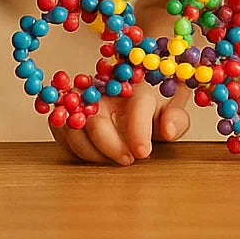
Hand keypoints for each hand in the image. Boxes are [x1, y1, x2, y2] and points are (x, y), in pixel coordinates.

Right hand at [51, 79, 190, 164]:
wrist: (138, 84)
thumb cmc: (158, 97)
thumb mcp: (175, 104)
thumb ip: (176, 118)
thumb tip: (167, 131)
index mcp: (140, 78)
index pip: (136, 103)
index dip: (139, 131)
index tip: (143, 153)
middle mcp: (107, 84)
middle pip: (98, 120)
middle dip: (112, 147)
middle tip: (128, 161)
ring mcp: (83, 96)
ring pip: (75, 130)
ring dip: (93, 153)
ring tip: (113, 160)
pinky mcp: (67, 108)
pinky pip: (63, 133)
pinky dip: (77, 150)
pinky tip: (97, 155)